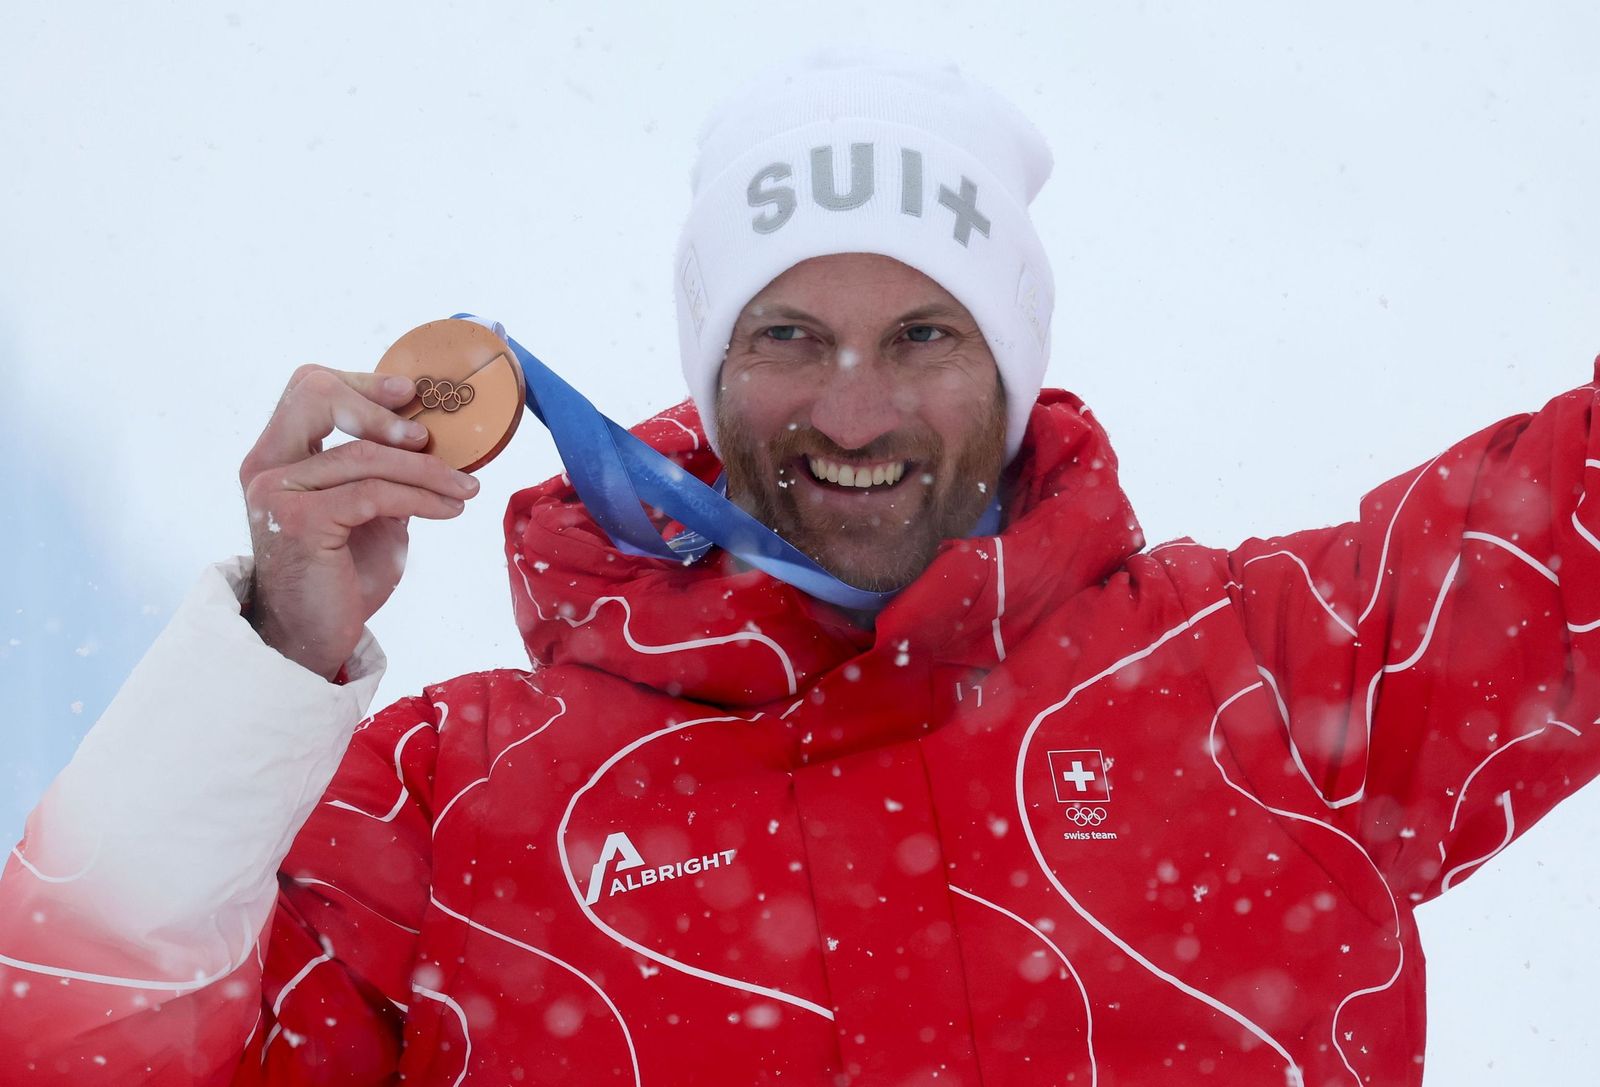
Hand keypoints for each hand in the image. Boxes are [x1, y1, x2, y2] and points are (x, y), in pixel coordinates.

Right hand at [239, 365, 479, 678]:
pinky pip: (375, 494)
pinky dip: (422, 499)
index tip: (411, 393)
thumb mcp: (369, 514)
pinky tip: (450, 510)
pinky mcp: (301, 522)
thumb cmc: (341, 578)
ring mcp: (277, 493)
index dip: (362, 383)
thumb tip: (431, 439)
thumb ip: (384, 474)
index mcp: (277, 457)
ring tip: (466, 489)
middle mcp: (267, 468)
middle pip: (317, 396)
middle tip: (432, 438)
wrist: (312, 640)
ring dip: (427, 470)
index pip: (309, 390)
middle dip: (381, 408)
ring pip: (365, 455)